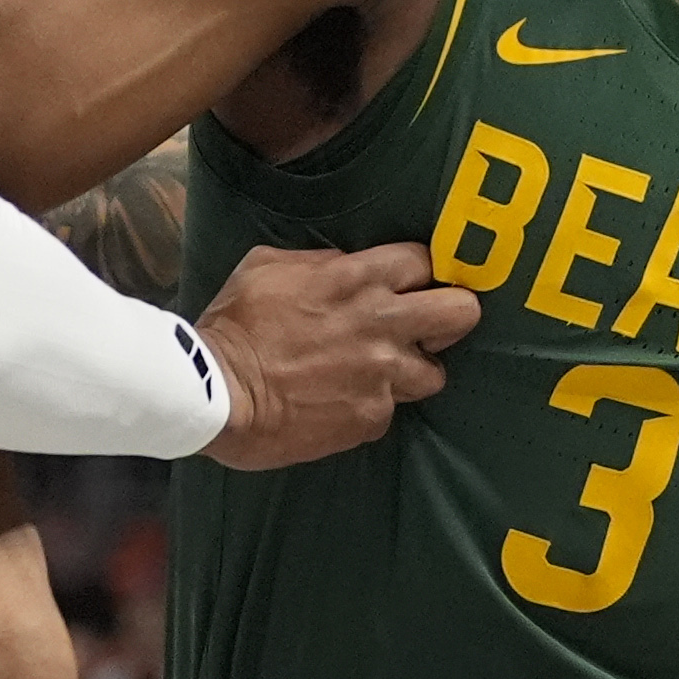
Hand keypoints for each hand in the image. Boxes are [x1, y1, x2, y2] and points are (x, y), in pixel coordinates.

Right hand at [197, 240, 475, 468]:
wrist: (216, 394)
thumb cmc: (234, 326)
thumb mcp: (268, 266)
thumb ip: (320, 263)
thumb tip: (345, 267)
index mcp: (358, 278)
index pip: (425, 262)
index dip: (421, 274)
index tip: (410, 286)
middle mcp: (382, 324)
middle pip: (462, 313)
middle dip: (451, 317)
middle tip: (428, 329)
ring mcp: (382, 375)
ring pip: (435, 374)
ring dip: (411, 372)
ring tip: (378, 374)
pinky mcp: (371, 417)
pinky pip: (390, 410)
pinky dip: (370, 407)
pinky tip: (339, 402)